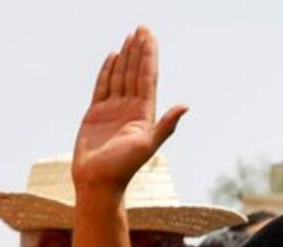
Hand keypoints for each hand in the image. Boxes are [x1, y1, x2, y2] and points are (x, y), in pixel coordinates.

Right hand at [73, 27, 186, 193]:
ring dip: (125, 58)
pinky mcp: (96, 113)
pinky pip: (102, 86)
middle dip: (139, 51)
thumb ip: (166, 125)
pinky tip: (112, 58)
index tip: (149, 36)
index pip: (147, 78)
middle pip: (135, 73)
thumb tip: (186, 105)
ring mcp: (113, 110)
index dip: (148, 56)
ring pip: (120, 77)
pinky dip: (107, 71)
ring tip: (130, 38)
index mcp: (144, 113)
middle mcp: (131, 108)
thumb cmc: (123, 168)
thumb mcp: (148, 146)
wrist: (98, 182)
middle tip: (142, 28)